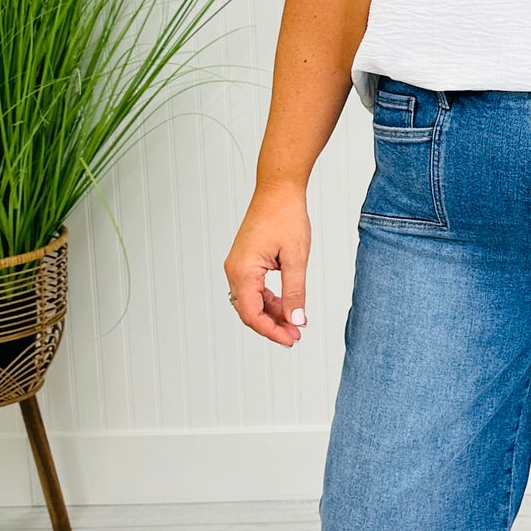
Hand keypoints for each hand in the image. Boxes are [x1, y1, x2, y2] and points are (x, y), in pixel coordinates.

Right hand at [224, 185, 311, 346]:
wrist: (278, 190)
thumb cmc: (285, 216)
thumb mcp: (296, 258)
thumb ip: (295, 292)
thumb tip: (296, 320)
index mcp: (243, 271)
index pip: (251, 314)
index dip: (271, 331)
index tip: (291, 339)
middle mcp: (234, 270)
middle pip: (248, 311)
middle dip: (272, 326)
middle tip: (295, 335)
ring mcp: (238, 266)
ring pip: (251, 301)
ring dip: (272, 314)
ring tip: (295, 322)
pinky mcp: (245, 261)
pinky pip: (253, 289)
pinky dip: (270, 300)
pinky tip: (287, 305)